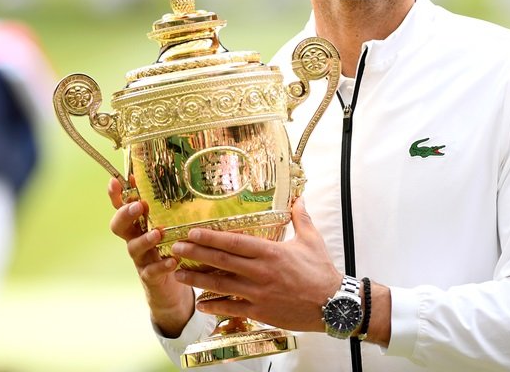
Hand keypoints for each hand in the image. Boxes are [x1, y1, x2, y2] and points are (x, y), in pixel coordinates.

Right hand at [107, 176, 194, 336]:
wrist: (171, 289)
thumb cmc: (171, 248)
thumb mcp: (171, 227)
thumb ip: (173, 210)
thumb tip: (188, 180)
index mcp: (139, 224)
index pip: (122, 206)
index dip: (116, 195)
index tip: (114, 181)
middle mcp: (135, 239)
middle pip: (119, 226)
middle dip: (126, 214)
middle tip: (138, 206)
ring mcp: (141, 259)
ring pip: (134, 248)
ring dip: (145, 239)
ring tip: (157, 234)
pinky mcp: (150, 276)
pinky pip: (151, 271)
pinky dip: (161, 265)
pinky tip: (173, 261)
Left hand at [171, 197, 341, 332]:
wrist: (333, 305)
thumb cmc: (322, 271)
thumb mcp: (312, 240)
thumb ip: (301, 218)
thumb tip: (300, 198)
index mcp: (271, 252)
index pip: (234, 242)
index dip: (211, 237)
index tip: (193, 232)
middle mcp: (260, 272)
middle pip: (221, 261)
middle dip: (196, 253)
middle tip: (176, 248)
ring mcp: (258, 294)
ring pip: (221, 285)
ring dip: (197, 279)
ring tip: (178, 274)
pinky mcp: (260, 312)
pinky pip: (232, 308)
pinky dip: (214, 306)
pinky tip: (201, 304)